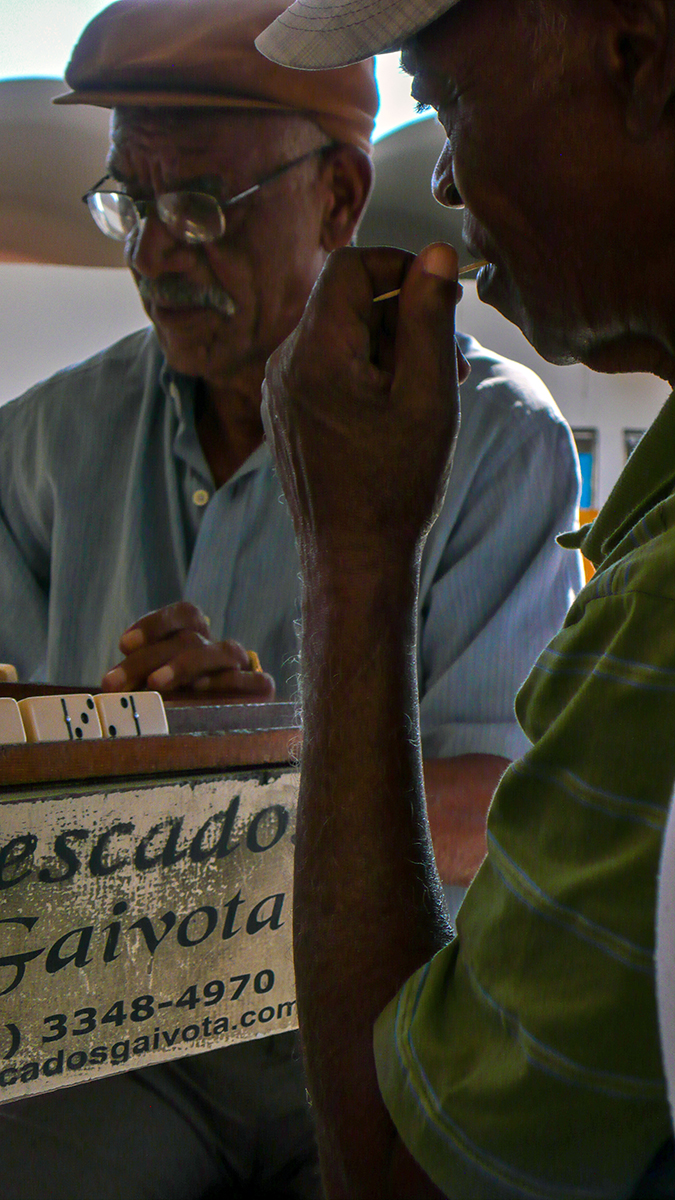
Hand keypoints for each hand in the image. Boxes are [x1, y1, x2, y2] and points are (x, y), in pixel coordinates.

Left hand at [101, 602, 274, 699]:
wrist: (232, 732)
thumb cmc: (181, 707)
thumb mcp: (154, 690)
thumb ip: (138, 682)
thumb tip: (111, 688)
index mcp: (198, 637)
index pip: (185, 613)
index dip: (155, 624)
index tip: (124, 645)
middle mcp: (219, 647)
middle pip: (189, 639)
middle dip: (147, 659)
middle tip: (114, 683)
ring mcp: (242, 666)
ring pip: (219, 651)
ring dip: (184, 665)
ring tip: (154, 684)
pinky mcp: (261, 689)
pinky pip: (248, 679)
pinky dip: (224, 682)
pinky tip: (200, 691)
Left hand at [261, 243, 467, 578]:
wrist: (352, 558)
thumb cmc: (393, 486)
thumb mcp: (427, 396)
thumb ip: (429, 319)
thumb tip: (435, 255)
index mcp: (315, 353)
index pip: (351, 266)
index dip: (400, 267)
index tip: (441, 299)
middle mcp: (284, 364)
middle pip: (346, 301)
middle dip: (402, 317)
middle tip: (449, 362)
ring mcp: (280, 390)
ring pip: (339, 335)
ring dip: (388, 349)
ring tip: (428, 393)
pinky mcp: (286, 412)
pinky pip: (326, 367)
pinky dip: (364, 374)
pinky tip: (396, 412)